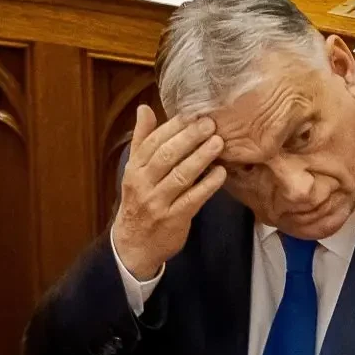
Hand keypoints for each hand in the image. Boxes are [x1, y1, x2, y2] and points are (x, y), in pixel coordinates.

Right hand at [112, 105, 225, 280]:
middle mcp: (143, 184)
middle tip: (211, 124)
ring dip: (201, 158)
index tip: (193, 113)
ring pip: (180, 176)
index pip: (153, 142)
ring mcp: (157, 203)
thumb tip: (144, 108)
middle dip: (190, 138)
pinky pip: (192, 199)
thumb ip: (142, 140)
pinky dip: (207, 185)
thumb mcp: (135, 171)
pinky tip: (221, 173)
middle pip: (167, 156)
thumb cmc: (139, 202)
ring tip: (219, 143)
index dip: (174, 126)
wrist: (133, 245)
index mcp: (134, 169)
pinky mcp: (173, 219)